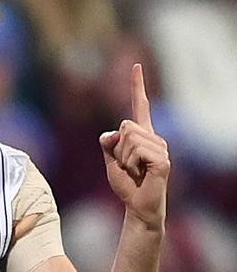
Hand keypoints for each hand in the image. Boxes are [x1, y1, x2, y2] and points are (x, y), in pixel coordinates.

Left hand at [99, 64, 170, 228]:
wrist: (137, 206)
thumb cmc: (126, 183)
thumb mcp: (109, 159)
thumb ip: (108, 142)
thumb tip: (113, 132)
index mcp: (141, 134)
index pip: (139, 105)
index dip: (137, 85)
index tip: (136, 65)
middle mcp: (154, 137)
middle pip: (125, 125)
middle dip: (117, 147)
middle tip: (127, 165)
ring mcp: (161, 148)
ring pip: (129, 138)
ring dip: (123, 158)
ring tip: (134, 171)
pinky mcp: (163, 160)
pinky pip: (136, 151)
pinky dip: (130, 164)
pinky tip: (141, 174)